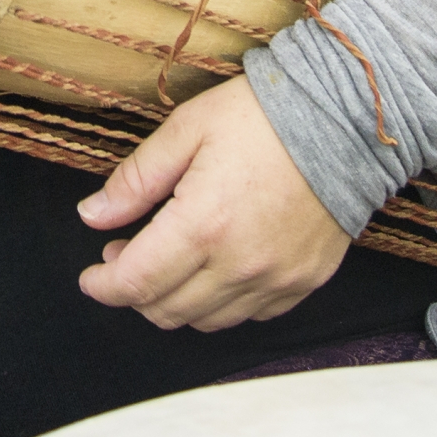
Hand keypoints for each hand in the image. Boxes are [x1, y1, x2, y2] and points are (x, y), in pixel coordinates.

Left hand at [75, 76, 349, 330]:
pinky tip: (213, 267)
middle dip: (133, 290)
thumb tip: (92, 215)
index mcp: (203, 225)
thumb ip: (136, 179)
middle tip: (125, 253)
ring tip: (167, 258)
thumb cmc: (262, 116)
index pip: (136, 283)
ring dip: (174, 299)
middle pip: (165, 310)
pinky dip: (219, 302)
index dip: (103, 286)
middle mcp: (238, 265)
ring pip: (205, 321)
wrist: (346, 119)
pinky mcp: (302, 282)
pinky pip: (248, 315)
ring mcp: (275, 280)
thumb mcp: (187, 129)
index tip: (90, 276)